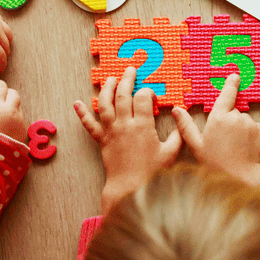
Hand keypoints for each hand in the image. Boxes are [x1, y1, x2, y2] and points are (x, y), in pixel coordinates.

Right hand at [0, 80, 26, 140]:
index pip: (1, 85)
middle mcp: (11, 109)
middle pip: (13, 93)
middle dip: (6, 95)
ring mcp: (19, 119)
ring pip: (17, 107)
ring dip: (10, 108)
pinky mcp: (23, 129)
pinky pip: (20, 119)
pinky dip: (14, 120)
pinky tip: (4, 128)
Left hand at [74, 67, 182, 212]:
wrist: (130, 188)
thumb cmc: (151, 173)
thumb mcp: (171, 153)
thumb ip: (178, 134)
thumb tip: (182, 117)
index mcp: (143, 126)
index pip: (143, 98)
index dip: (148, 92)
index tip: (152, 97)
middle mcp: (125, 125)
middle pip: (123, 95)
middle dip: (127, 80)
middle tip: (130, 70)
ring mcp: (111, 132)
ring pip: (105, 104)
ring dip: (107, 89)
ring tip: (110, 79)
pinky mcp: (102, 140)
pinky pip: (89, 125)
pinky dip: (82, 114)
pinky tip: (76, 103)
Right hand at [171, 73, 259, 195]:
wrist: (241, 178)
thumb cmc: (216, 163)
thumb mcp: (196, 145)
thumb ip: (186, 126)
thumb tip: (177, 110)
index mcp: (219, 118)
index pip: (226, 96)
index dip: (231, 85)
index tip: (235, 76)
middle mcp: (236, 117)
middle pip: (234, 113)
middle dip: (230, 123)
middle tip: (225, 142)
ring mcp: (251, 124)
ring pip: (245, 122)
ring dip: (242, 130)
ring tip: (236, 147)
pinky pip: (256, 130)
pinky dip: (252, 137)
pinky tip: (246, 149)